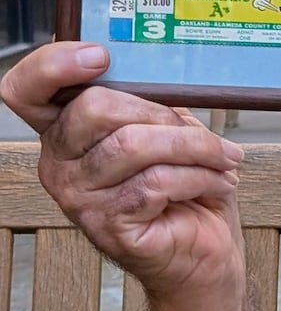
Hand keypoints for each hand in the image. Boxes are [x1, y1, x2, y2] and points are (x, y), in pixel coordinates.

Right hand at [0, 42, 245, 299]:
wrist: (205, 254)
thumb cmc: (187, 193)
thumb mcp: (170, 135)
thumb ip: (153, 105)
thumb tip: (166, 79)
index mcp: (67, 133)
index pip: (27, 90)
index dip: (53, 65)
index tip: (100, 55)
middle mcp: (60, 164)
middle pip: (94, 107)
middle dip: (164, 114)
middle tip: (205, 135)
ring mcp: (78, 198)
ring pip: (133, 145)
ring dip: (195, 148)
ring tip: (224, 160)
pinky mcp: (107, 225)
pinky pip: (156, 182)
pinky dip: (200, 178)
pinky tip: (218, 183)